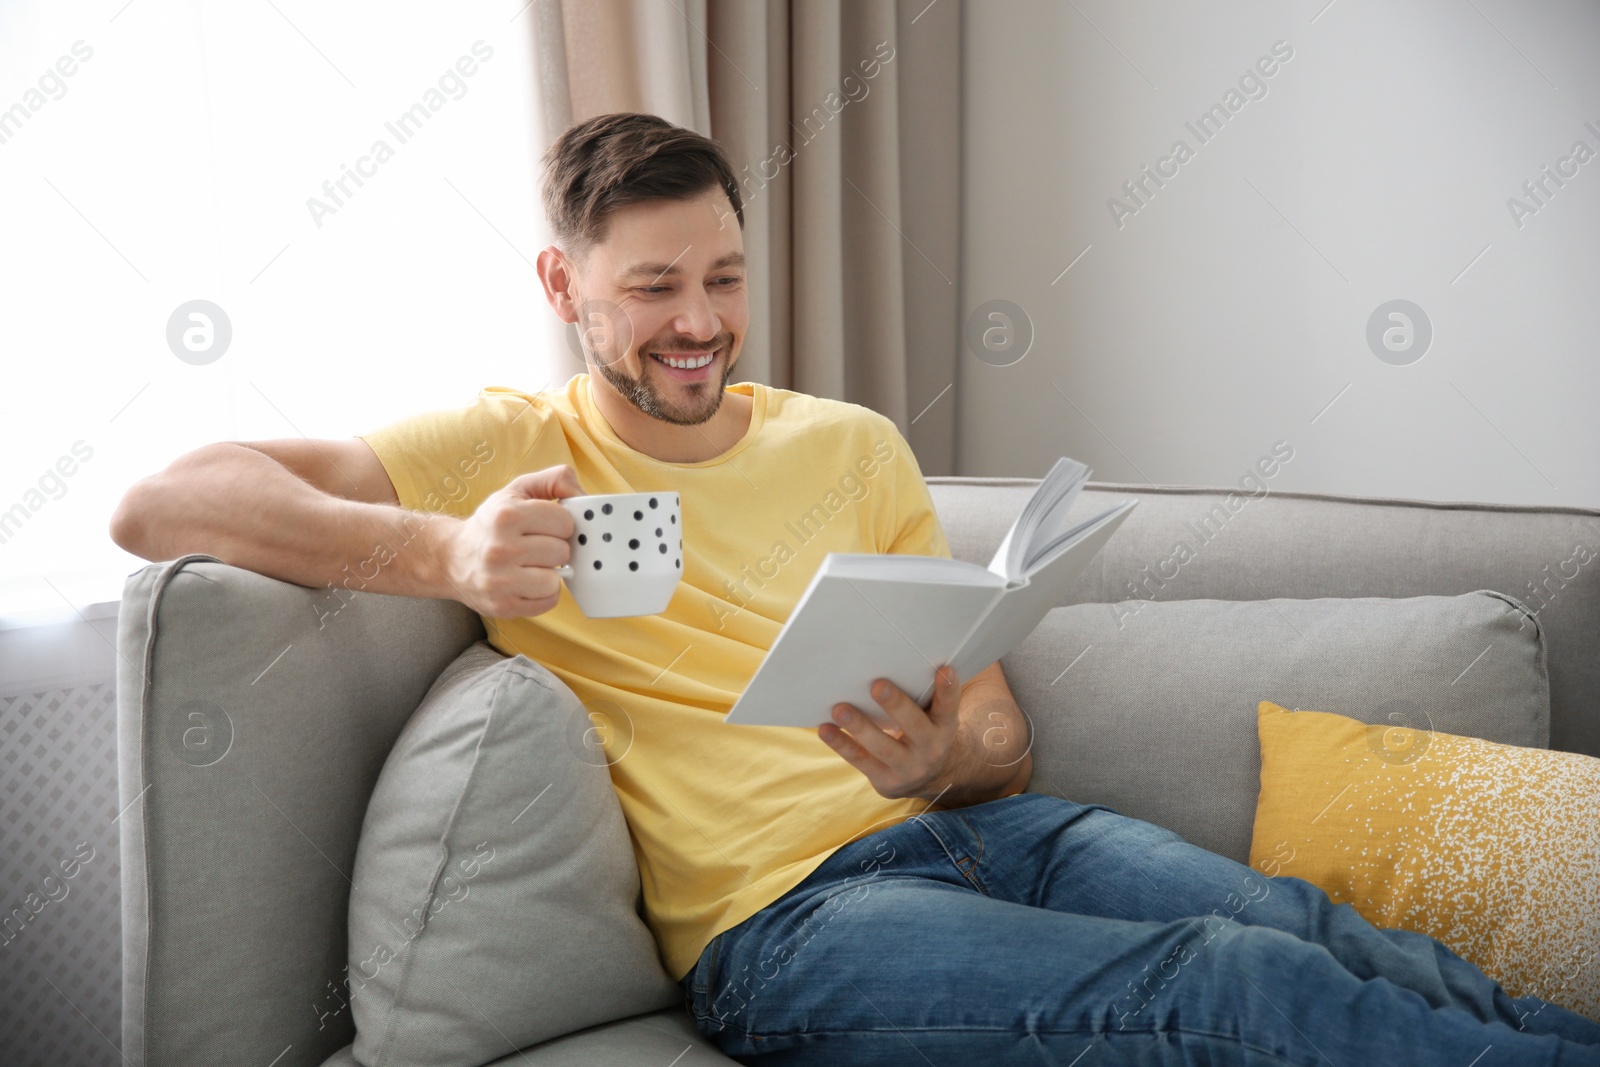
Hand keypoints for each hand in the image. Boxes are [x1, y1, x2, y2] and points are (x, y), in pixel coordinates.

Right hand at [441, 464, 583, 617]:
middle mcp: (500, 549)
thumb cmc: (492, 524)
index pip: (564, 522)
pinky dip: (544, 593)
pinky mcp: (504, 606)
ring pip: (556, 579)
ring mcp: (500, 581)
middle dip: (555, 548)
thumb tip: (584, 495)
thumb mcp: (517, 491)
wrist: (452, 558)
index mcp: (506, 516)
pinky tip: (528, 582)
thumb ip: (554, 481)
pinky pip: (548, 602)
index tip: (546, 526)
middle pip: (561, 551)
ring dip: (550, 573)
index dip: (560, 524)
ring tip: (532, 565)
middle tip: (536, 546)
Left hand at [818, 665, 961, 800]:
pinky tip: (825, 729)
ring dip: (860, 727)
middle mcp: (931, 748)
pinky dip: (842, 744)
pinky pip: (861, 760)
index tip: (944, 669)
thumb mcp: (933, 716)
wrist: (928, 777)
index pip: (949, 706)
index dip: (948, 689)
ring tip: (839, 709)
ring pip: (883, 747)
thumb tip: (891, 658)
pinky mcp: (886, 781)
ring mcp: (908, 767)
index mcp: (944, 726)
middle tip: (877, 685)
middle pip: (914, 725)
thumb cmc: (924, 730)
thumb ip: (923, 694)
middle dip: (896, 705)